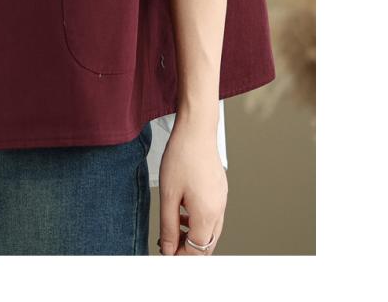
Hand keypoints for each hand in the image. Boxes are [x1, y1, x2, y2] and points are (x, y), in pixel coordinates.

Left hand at [157, 111, 226, 254]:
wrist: (196, 129)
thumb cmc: (181, 156)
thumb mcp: (168, 194)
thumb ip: (169, 226)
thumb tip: (169, 249)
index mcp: (207, 214)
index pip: (197, 251)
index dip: (180, 256)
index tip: (166, 254)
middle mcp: (219, 210)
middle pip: (207, 244)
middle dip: (188, 249)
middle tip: (168, 244)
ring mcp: (222, 199)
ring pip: (211, 230)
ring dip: (194, 235)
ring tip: (174, 227)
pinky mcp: (220, 190)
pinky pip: (212, 215)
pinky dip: (199, 221)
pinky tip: (184, 210)